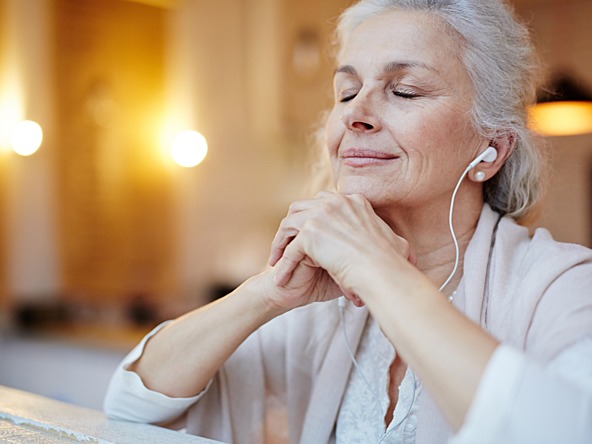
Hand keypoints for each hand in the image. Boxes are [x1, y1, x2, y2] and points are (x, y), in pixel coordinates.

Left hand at [269, 192, 413, 305]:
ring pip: (289, 224)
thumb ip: (387, 239)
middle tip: (286, 245)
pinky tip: (281, 280)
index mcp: (353, 201)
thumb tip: (402, 247)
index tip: (308, 236)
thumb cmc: (391, 263)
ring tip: (276, 260)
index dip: (312, 219)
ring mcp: (321, 215)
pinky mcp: (310, 233)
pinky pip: (290, 250)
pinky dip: (283, 265)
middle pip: (301, 208)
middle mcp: (335, 202)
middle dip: (292, 226)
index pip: (323, 203)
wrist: (383, 272)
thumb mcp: (395, 242)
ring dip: (280, 242)